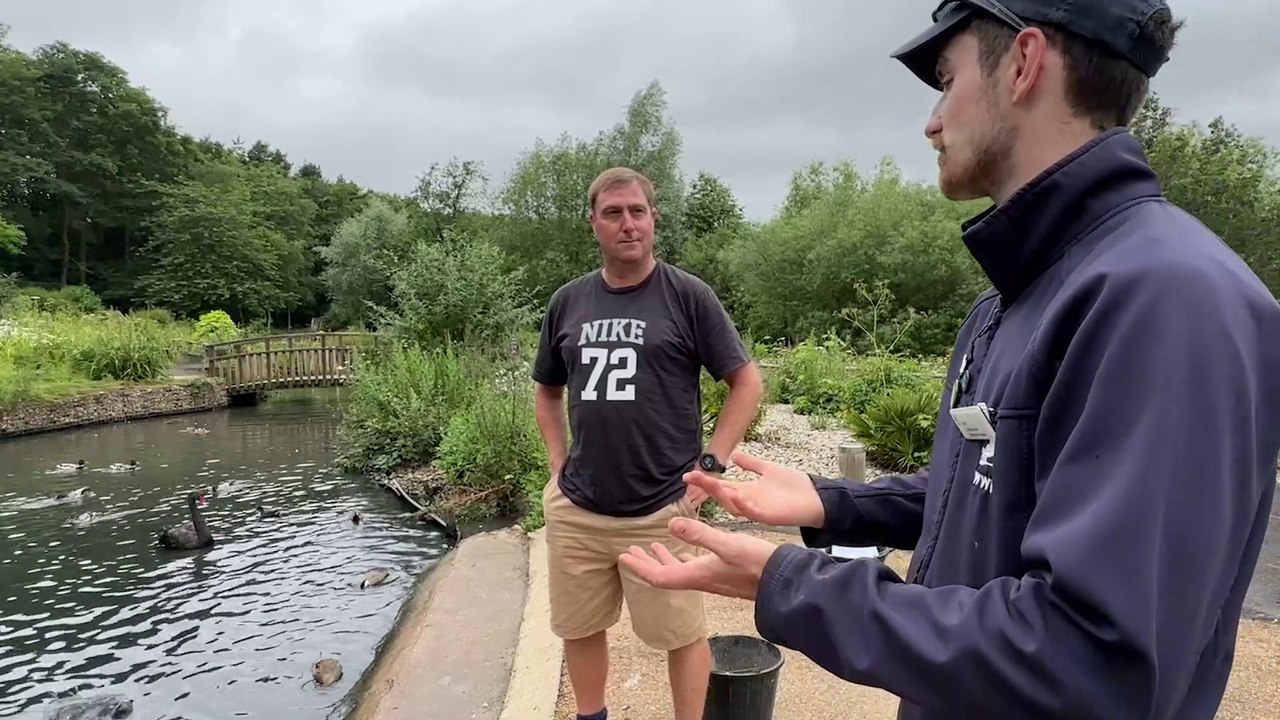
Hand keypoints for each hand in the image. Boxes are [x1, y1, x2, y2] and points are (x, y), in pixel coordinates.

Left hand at [619, 516, 777, 599]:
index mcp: (696, 575)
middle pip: (665, 575)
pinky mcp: (723, 574)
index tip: (623, 557)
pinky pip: (694, 568)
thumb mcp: (726, 544)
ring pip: (680, 571)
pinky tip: (685, 552)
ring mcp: (712, 578)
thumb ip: (699, 534)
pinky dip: (683, 558)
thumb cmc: (756, 563)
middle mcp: (701, 579)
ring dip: (663, 560)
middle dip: (646, 563)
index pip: (659, 577)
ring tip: (652, 547)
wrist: (783, 581)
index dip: (639, 567)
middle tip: (631, 551)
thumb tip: (670, 525)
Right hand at [683, 450, 823, 527]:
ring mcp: (757, 510)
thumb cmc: (794, 486)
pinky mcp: (768, 516)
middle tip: (691, 477)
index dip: (705, 481)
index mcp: (747, 491)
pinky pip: (753, 512)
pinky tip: (736, 496)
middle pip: (722, 495)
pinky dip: (744, 505)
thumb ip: (751, 464)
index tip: (689, 474)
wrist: (816, 498)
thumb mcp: (768, 469)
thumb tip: (734, 455)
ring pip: (733, 505)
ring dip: (721, 495)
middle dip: (707, 486)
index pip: (721, 485)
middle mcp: (748, 502)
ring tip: (708, 484)